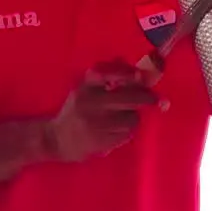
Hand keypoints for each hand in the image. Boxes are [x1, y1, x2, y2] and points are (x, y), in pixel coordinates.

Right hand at [45, 60, 161, 162]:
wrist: (56, 139)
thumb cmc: (75, 111)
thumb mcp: (84, 90)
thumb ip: (105, 78)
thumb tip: (132, 68)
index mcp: (85, 88)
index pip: (107, 75)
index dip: (125, 74)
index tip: (139, 74)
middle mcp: (90, 104)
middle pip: (128, 99)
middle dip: (145, 98)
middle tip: (154, 99)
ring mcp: (97, 124)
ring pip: (131, 118)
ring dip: (133, 117)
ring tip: (124, 118)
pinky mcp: (102, 141)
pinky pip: (126, 134)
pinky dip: (126, 132)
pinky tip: (117, 131)